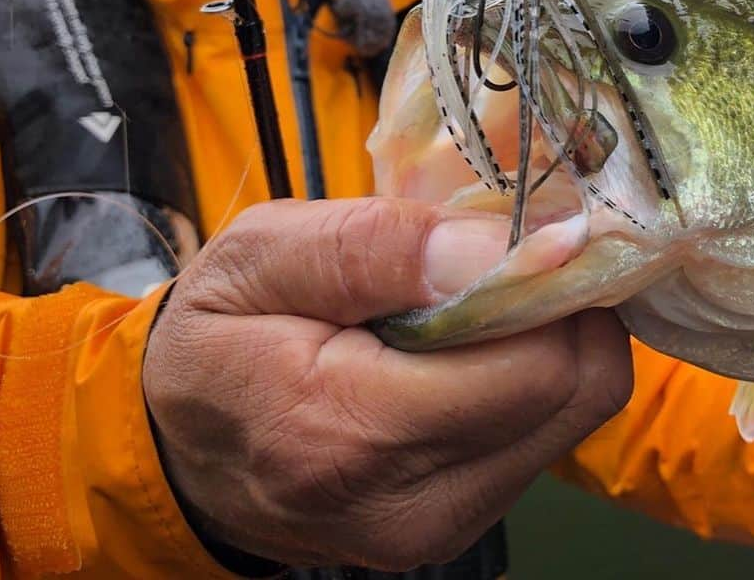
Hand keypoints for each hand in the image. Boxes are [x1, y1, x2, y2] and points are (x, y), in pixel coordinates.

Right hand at [142, 198, 631, 568]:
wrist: (177, 444)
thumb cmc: (218, 333)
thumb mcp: (265, 254)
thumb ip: (385, 246)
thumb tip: (520, 246)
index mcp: (351, 431)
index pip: (539, 365)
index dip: (550, 280)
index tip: (521, 225)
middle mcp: (412, 506)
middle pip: (576, 391)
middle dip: (561, 303)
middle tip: (503, 252)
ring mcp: (441, 527)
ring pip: (575, 411)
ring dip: (549, 336)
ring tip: (474, 296)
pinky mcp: (458, 524)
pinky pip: (545, 432)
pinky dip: (529, 373)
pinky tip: (467, 343)